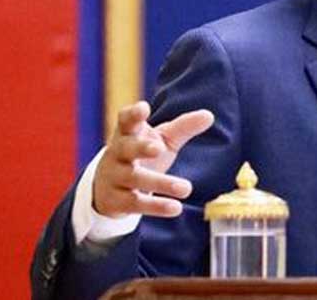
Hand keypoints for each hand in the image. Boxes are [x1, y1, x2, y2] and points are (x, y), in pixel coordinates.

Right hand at [93, 101, 214, 218]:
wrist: (107, 188)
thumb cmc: (141, 155)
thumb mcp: (161, 139)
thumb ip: (183, 127)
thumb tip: (209, 115)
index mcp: (127, 134)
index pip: (126, 120)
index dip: (133, 114)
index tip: (143, 108)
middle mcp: (117, 153)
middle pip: (127, 148)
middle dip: (142, 147)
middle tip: (159, 148)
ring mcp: (114, 177)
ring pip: (135, 179)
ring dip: (161, 183)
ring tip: (187, 188)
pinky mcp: (116, 201)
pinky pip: (136, 204)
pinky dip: (157, 206)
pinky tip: (176, 207)